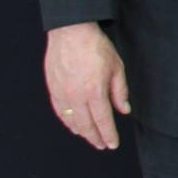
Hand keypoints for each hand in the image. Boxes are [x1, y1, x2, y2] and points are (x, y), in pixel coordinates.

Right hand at [44, 22, 129, 150]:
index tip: (112, 144)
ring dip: (81, 132)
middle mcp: (76, 96)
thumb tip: (124, 110)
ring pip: (71, 121)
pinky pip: (60, 111)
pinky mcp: (53, 89)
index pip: (103, 120)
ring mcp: (62, 94)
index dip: (108, 134)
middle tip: (102, 145)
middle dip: (95, 137)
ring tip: (90, 138)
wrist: (71, 32)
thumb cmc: (96, 47)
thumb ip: (120, 91)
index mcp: (94, 92)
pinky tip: (73, 126)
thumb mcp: (117, 67)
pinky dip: (68, 122)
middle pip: (86, 125)